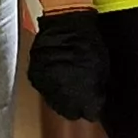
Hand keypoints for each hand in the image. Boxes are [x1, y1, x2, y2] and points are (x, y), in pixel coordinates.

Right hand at [28, 7, 111, 122]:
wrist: (66, 23)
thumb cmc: (87, 43)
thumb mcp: (101, 68)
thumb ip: (97, 88)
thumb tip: (95, 102)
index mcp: (84, 95)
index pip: (89, 114)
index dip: (92, 109)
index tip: (93, 103)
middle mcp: (63, 95)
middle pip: (69, 112)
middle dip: (76, 105)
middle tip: (81, 94)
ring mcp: (46, 87)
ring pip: (55, 102)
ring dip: (62, 96)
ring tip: (68, 82)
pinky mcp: (35, 77)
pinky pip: (44, 89)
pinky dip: (51, 85)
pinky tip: (57, 75)